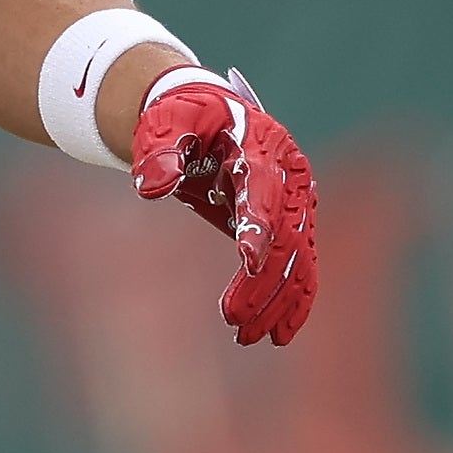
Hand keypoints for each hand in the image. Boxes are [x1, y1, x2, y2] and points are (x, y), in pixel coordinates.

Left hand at [129, 68, 317, 346]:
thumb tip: (152, 186)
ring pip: (297, 258)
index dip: (258, 224)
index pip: (264, 188)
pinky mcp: (291, 224)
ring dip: (277, 300)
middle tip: (234, 321)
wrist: (205, 116)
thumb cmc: (183, 115)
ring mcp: (295, 201)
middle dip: (264, 281)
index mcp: (262, 143)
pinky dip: (293, 299)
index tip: (248, 261)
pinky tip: (277, 333)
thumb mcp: (164, 121)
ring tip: (248, 337)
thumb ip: (160, 149)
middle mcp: (290, 174)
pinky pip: (300, 266)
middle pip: (286, 234)